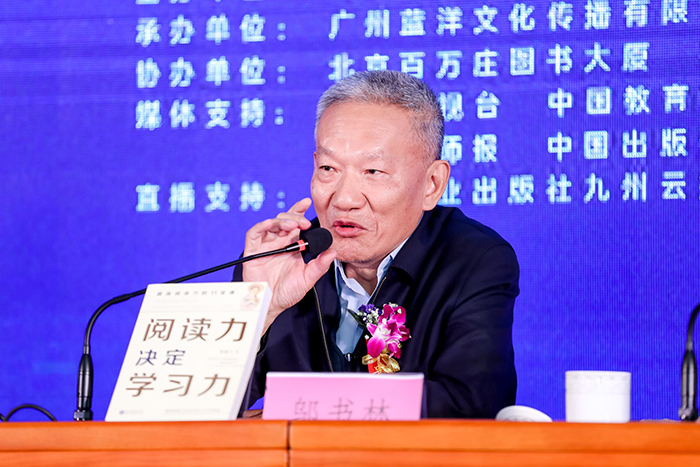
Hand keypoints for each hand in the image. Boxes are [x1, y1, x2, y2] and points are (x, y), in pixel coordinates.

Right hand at [242, 198, 336, 332]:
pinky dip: (262, 226)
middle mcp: (279, 243)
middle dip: (295, 217)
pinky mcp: (252, 251)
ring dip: (282, 221)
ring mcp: (265, 246)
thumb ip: (320, 265)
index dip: (299, 211)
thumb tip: (333, 251)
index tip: (307, 202)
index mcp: (292, 247)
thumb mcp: (308, 278)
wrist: (271, 304)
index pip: (296, 224)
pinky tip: (271, 224)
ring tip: (293, 226)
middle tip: (305, 223)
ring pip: (271, 224)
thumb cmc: (288, 293)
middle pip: (284, 220)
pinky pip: (254, 233)